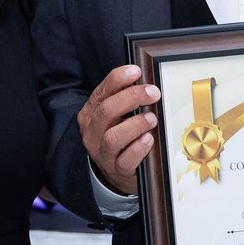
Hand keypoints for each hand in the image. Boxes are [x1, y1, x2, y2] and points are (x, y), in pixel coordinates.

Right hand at [79, 64, 159, 196]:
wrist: (115, 173)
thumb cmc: (119, 137)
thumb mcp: (115, 116)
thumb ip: (123, 99)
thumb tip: (143, 79)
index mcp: (90, 114)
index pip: (101, 92)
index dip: (117, 80)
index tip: (135, 71)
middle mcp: (92, 133)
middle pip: (106, 112)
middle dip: (131, 98)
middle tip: (153, 92)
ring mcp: (102, 153)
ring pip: (113, 137)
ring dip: (134, 124)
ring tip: (151, 118)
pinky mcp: (117, 170)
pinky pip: (125, 160)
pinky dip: (138, 148)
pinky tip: (148, 139)